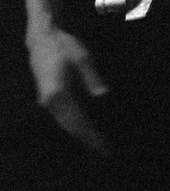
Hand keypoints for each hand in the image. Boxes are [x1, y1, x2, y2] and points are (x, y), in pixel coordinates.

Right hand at [25, 24, 109, 154]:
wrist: (42, 39)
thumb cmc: (64, 46)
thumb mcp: (83, 58)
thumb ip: (92, 78)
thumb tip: (102, 96)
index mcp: (58, 93)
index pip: (77, 120)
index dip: (91, 135)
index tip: (104, 146)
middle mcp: (49, 101)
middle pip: (70, 127)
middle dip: (88, 139)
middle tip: (105, 151)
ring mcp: (47, 101)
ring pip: (65, 124)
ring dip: (81, 134)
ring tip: (98, 144)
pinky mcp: (48, 98)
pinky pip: (63, 117)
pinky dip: (75, 125)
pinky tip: (86, 129)